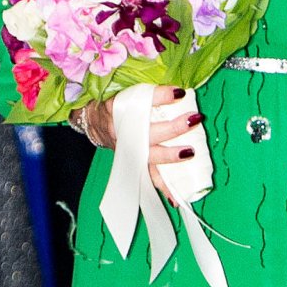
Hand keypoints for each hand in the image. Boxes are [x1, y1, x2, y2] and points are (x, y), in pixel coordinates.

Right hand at [74, 86, 203, 197]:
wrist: (93, 121)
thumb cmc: (115, 102)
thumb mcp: (123, 89)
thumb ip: (145, 88)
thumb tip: (178, 88)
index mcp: (118, 107)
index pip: (141, 100)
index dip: (160, 96)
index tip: (180, 93)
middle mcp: (122, 130)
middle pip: (148, 131)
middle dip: (172, 127)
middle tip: (193, 119)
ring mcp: (129, 150)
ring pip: (150, 156)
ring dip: (171, 156)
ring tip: (190, 152)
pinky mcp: (134, 163)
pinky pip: (148, 177)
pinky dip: (163, 188)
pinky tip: (177, 198)